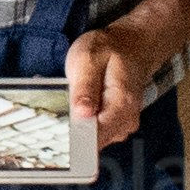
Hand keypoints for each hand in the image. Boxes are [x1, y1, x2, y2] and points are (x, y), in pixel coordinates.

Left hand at [67, 18, 167, 150]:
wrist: (132, 46)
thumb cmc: (110, 49)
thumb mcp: (89, 58)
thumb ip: (85, 87)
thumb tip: (82, 115)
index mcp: (122, 105)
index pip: (97, 137)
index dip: (74, 142)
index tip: (57, 143)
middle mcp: (125, 121)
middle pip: (92, 143)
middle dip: (71, 132)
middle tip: (59, 111)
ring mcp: (121, 126)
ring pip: (91, 141)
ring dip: (75, 128)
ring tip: (72, 101)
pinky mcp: (115, 127)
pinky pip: (94, 135)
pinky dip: (82, 124)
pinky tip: (79, 106)